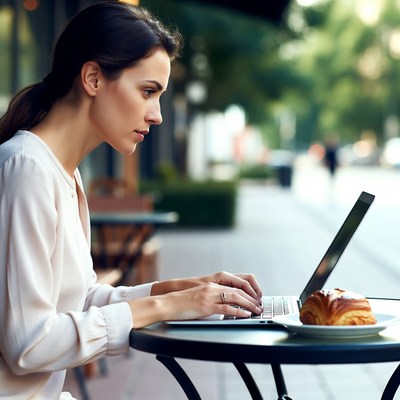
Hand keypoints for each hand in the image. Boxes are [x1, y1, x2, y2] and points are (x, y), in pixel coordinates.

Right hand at [131, 272, 262, 327]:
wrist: (167, 303)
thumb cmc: (182, 302)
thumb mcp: (200, 296)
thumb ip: (212, 297)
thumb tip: (225, 305)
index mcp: (212, 284)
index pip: (235, 284)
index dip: (248, 291)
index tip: (256, 298)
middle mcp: (212, 287)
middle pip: (238, 290)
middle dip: (252, 298)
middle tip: (260, 306)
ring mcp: (209, 296)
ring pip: (235, 297)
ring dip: (248, 305)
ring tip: (256, 310)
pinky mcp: (205, 306)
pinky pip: (226, 309)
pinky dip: (238, 312)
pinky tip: (245, 315)